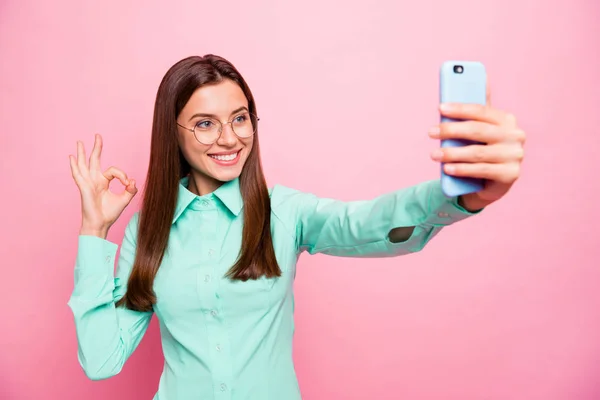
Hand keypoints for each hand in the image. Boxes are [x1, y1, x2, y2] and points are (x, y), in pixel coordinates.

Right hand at [69, 134, 137, 237]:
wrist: (100, 224)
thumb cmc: (109, 214)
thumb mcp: (124, 200)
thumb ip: (130, 190)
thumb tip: (134, 181)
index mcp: (103, 182)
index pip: (113, 171)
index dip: (122, 175)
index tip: (128, 183)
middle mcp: (94, 180)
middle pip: (95, 160)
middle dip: (97, 147)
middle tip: (98, 135)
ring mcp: (88, 183)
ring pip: (84, 164)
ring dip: (82, 153)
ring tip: (80, 142)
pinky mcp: (84, 187)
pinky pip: (78, 175)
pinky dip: (75, 166)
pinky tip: (72, 157)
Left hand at [428, 83, 524, 210]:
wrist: (489, 184)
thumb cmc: (481, 150)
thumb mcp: (479, 130)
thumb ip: (478, 109)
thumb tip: (481, 74)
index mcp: (507, 120)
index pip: (481, 110)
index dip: (460, 108)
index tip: (440, 107)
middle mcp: (515, 135)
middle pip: (478, 130)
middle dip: (451, 130)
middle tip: (431, 132)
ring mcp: (515, 156)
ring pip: (477, 152)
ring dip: (452, 153)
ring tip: (434, 155)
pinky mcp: (510, 175)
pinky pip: (481, 170)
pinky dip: (462, 169)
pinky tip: (447, 169)